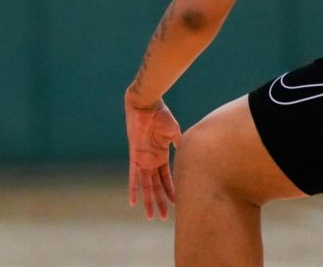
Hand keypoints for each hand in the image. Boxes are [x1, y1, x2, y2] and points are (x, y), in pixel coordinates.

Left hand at [125, 89, 180, 220]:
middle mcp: (151, 160)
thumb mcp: (174, 132)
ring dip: (149, 200)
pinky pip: (133, 177)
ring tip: (151, 216)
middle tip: (164, 218)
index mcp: (161, 155)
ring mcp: (142, 160)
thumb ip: (179, 145)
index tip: (176, 204)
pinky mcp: (135, 157)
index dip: (170, 191)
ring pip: (146, 185)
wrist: (146, 105)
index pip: (166, 178)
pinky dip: (133, 189)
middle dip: (160, 202)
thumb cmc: (161, 116)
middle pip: (156, 186)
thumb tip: (189, 154)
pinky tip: (133, 202)